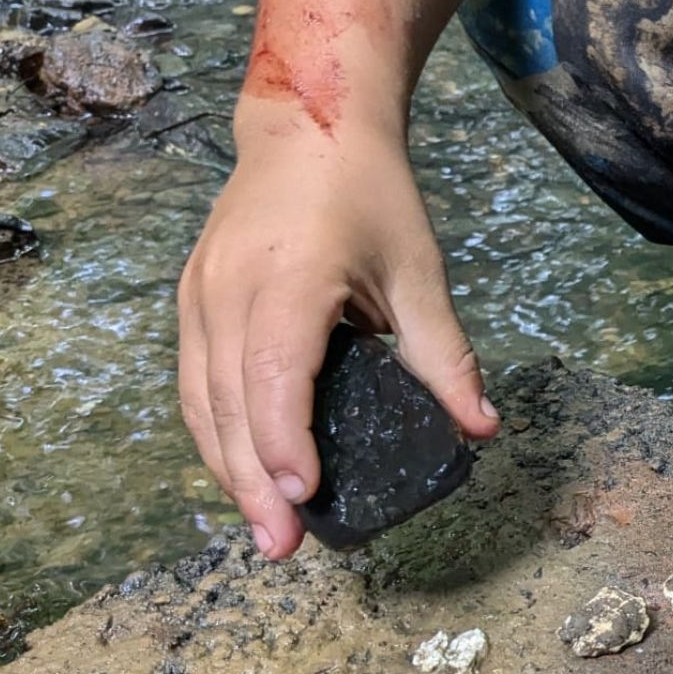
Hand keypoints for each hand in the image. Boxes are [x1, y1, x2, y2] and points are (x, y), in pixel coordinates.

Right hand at [176, 134, 498, 559]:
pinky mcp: (191, 302)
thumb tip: (481, 430)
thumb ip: (444, 354)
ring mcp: (200, 296)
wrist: (305, 126)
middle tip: (282, 547)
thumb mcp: (418, 269)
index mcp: (289, 278)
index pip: (274, 374)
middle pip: (229, 404)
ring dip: (227, 469)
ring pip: (201, 402)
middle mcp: (230, 290)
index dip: (284, 441)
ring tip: (263, 526)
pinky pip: (195, 383)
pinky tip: (243, 473)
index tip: (303, 497)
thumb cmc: (367, 193)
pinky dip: (216, 435)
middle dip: (253, 482)